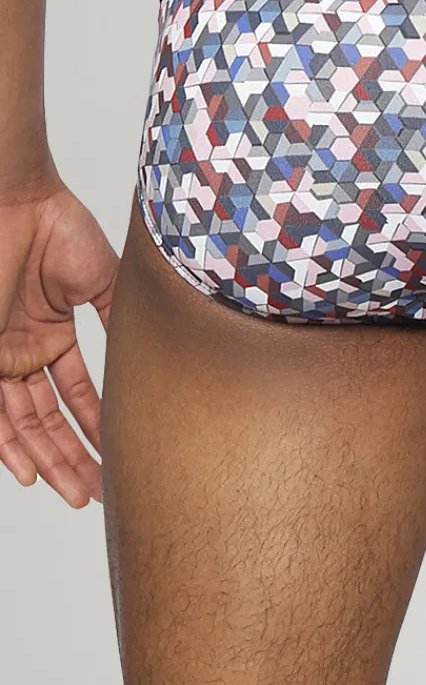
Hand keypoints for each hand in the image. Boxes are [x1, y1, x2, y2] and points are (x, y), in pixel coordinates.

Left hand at [0, 178, 117, 505]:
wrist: (18, 202)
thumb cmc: (58, 228)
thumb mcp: (102, 281)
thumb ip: (115, 320)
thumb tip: (143, 355)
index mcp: (51, 335)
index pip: (74, 395)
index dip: (95, 427)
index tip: (117, 456)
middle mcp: (22, 352)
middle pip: (47, 420)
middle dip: (73, 458)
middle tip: (98, 491)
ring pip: (23, 425)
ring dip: (48, 461)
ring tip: (77, 492)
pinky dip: (9, 444)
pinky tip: (31, 470)